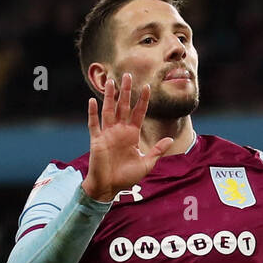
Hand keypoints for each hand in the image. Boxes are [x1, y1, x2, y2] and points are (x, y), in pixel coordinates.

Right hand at [81, 72, 174, 201]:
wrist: (109, 187)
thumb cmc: (126, 177)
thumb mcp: (146, 165)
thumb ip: (157, 151)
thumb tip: (169, 139)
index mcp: (132, 135)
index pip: (138, 113)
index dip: (142, 101)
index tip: (147, 87)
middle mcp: (120, 131)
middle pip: (123, 107)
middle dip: (126, 91)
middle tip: (128, 74)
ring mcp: (107, 134)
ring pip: (108, 110)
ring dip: (109, 96)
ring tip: (111, 81)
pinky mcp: (96, 140)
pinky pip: (94, 124)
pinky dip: (92, 113)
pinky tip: (92, 101)